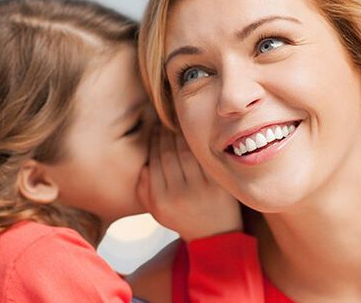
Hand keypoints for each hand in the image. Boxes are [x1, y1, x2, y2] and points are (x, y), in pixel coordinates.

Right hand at [137, 126, 241, 240]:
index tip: (153, 131)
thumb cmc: (181, 218)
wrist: (214, 236)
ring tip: (175, 127)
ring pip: (185, 153)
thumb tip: (143, 166)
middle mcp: (178, 195)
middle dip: (164, 135)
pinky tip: (192, 137)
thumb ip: (143, 190)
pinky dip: (196, 145)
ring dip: (179, 135)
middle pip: (168, 155)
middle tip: (163, 124)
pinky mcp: (218, 186)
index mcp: (160, 200)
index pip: (153, 162)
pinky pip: (203, 158)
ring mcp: (200, 190)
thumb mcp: (156, 210)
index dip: (152, 143)